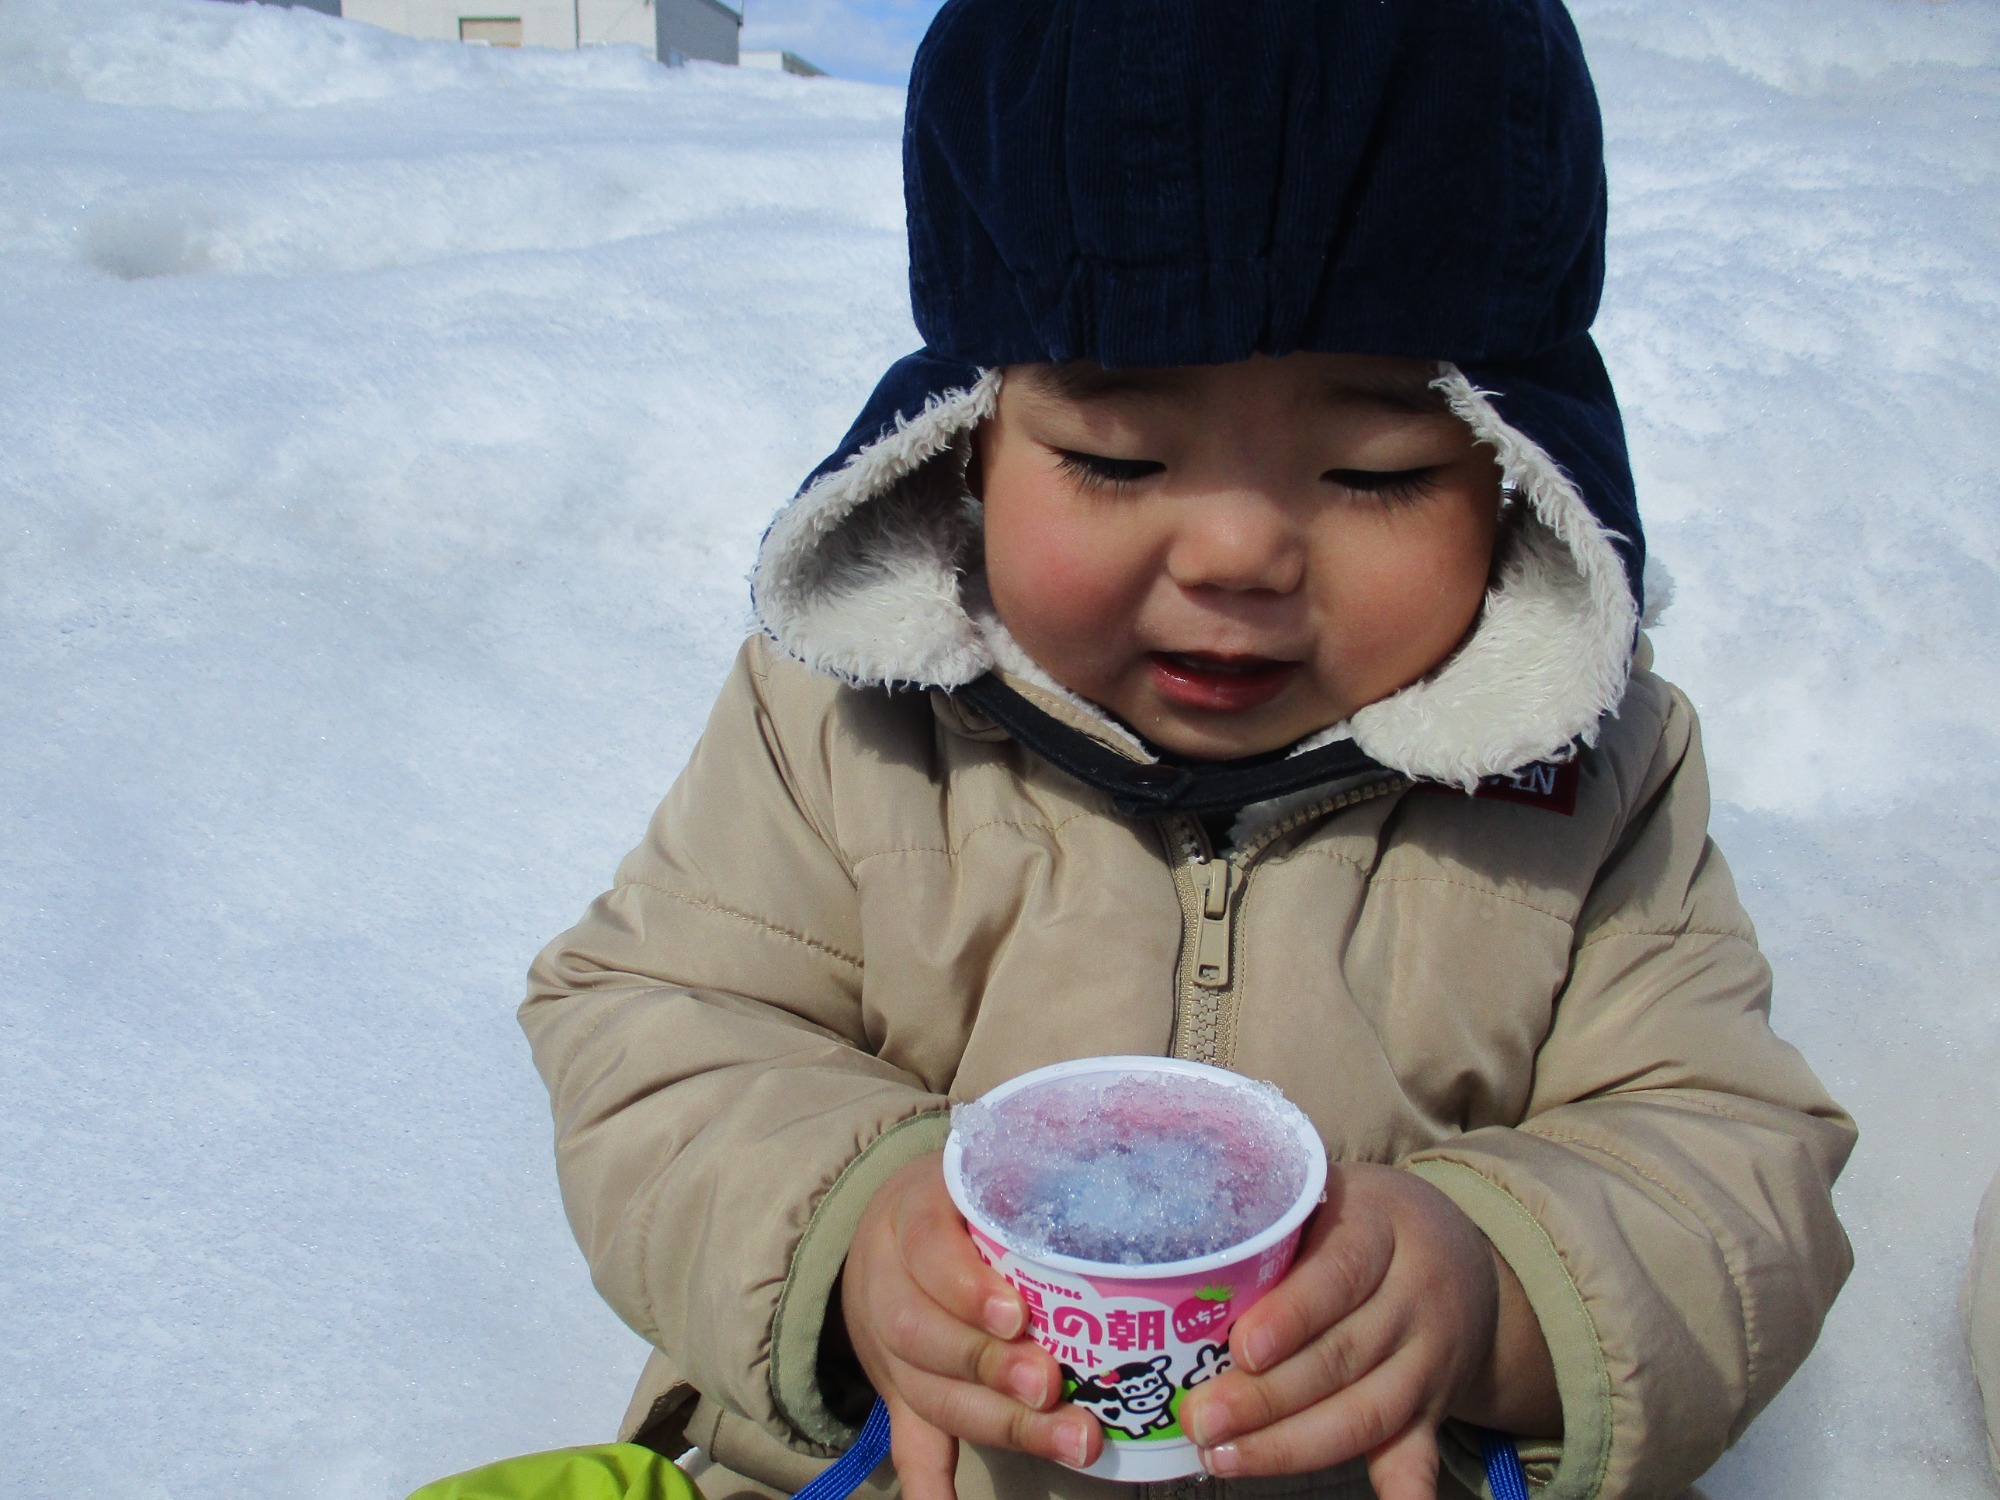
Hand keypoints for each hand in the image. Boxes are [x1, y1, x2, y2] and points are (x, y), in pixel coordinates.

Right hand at [840, 1153, 1102, 1499]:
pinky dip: (930, 1484)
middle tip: (1053, 1386)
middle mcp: (888, 1284)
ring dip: (998, 1423)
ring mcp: (890, 1348)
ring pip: (928, 1392)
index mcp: (912, 1215)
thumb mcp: (984, 1170)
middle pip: (923, 1335)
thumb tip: (1132, 1183)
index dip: (967, 1289)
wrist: (883, 1231)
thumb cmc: (963, 1199)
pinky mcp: (899, 1394)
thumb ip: (1038, 1178)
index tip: (1017, 1315)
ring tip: (1071, 1440)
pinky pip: (908, 1440)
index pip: (929, 1251)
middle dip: (990, 1367)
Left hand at [1176, 1163, 1558, 1498]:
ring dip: (1293, 1444)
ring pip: (1367, 1412)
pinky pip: (1421, 1453)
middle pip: (1343, 1355)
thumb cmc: (1364, 1221)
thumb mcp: (1330, 1193)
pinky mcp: (1433, 1410)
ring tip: (1222, 1456)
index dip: (1292, 1315)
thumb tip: (1184, 1236)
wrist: (1463, 1259)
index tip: (1240, 1348)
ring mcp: (1429, 1360)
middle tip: (1202, 1418)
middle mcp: (1416, 1297)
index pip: (1341, 1272)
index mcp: (1384, 1229)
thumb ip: (1271, 1213)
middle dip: (1267, 1396)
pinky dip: (1407, 1490)